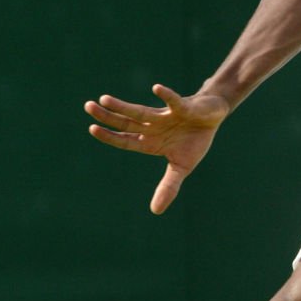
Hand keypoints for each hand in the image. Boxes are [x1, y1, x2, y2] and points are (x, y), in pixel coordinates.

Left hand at [85, 84, 229, 213]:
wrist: (212, 116)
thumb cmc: (193, 140)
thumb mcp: (182, 167)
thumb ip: (169, 186)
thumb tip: (155, 211)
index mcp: (151, 141)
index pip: (126, 139)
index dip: (109, 136)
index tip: (91, 128)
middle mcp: (154, 126)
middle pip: (127, 121)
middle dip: (108, 115)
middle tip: (87, 106)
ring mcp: (167, 115)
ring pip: (141, 111)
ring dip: (123, 106)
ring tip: (104, 99)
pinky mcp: (184, 106)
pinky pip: (173, 101)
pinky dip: (166, 96)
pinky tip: (156, 89)